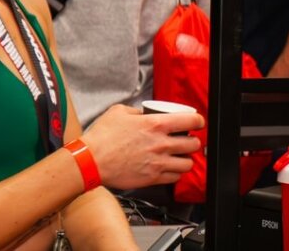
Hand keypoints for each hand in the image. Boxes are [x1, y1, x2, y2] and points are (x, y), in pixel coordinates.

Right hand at [80, 105, 204, 189]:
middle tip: (188, 141)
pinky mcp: (152, 178)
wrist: (90, 161)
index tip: (197, 122)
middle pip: (193, 144)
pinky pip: (174, 177)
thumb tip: (143, 113)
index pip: (191, 121)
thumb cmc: (102, 137)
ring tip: (181, 156)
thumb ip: (136, 110)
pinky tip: (170, 168)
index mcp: (156, 124)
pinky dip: (176, 173)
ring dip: (186, 159)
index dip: (198, 121)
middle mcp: (161, 143)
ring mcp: (158, 162)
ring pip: (188, 163)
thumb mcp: (119, 111)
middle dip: (193, 142)